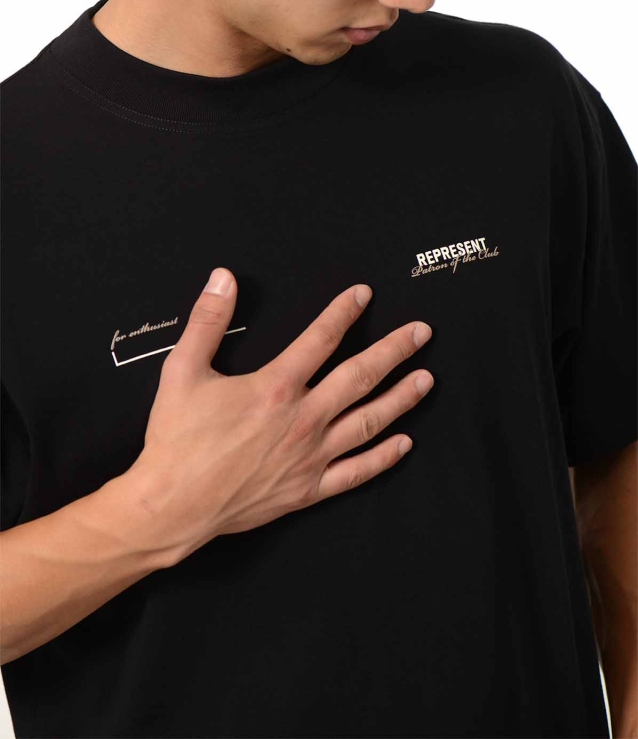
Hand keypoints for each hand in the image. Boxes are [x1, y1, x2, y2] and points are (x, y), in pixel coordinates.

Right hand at [129, 267, 433, 563]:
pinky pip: (356, 472)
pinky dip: (383, 458)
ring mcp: (310, 456)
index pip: (320, 339)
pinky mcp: (308, 489)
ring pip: (368, 422)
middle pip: (360, 377)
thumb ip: (207, 321)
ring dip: (401, 398)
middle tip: (422, 333)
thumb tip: (224, 278)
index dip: (344, 313)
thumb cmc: (177, 439)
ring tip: (426, 380)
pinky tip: (405, 444)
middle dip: (394, 351)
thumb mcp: (182, 370)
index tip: (363, 295)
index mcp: (276, 387)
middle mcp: (303, 419)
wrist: (171, 506)